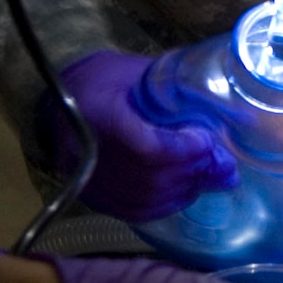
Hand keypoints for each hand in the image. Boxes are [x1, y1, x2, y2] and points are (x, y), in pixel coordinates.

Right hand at [36, 50, 236, 222]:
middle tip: (220, 163)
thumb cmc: (103, 77)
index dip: (181, 149)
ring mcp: (84, 178)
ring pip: (143, 198)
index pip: (145, 145)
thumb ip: (173, 90)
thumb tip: (220, 113)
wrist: (61, 96)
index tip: (207, 141)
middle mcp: (84, 152)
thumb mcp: (137, 71)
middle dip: (191, 171)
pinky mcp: (88, 194)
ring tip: (209, 176)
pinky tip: (184, 192)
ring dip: (183, 190)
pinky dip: (163, 205)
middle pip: (148, 176)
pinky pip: (131, 211)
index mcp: (94, 112)